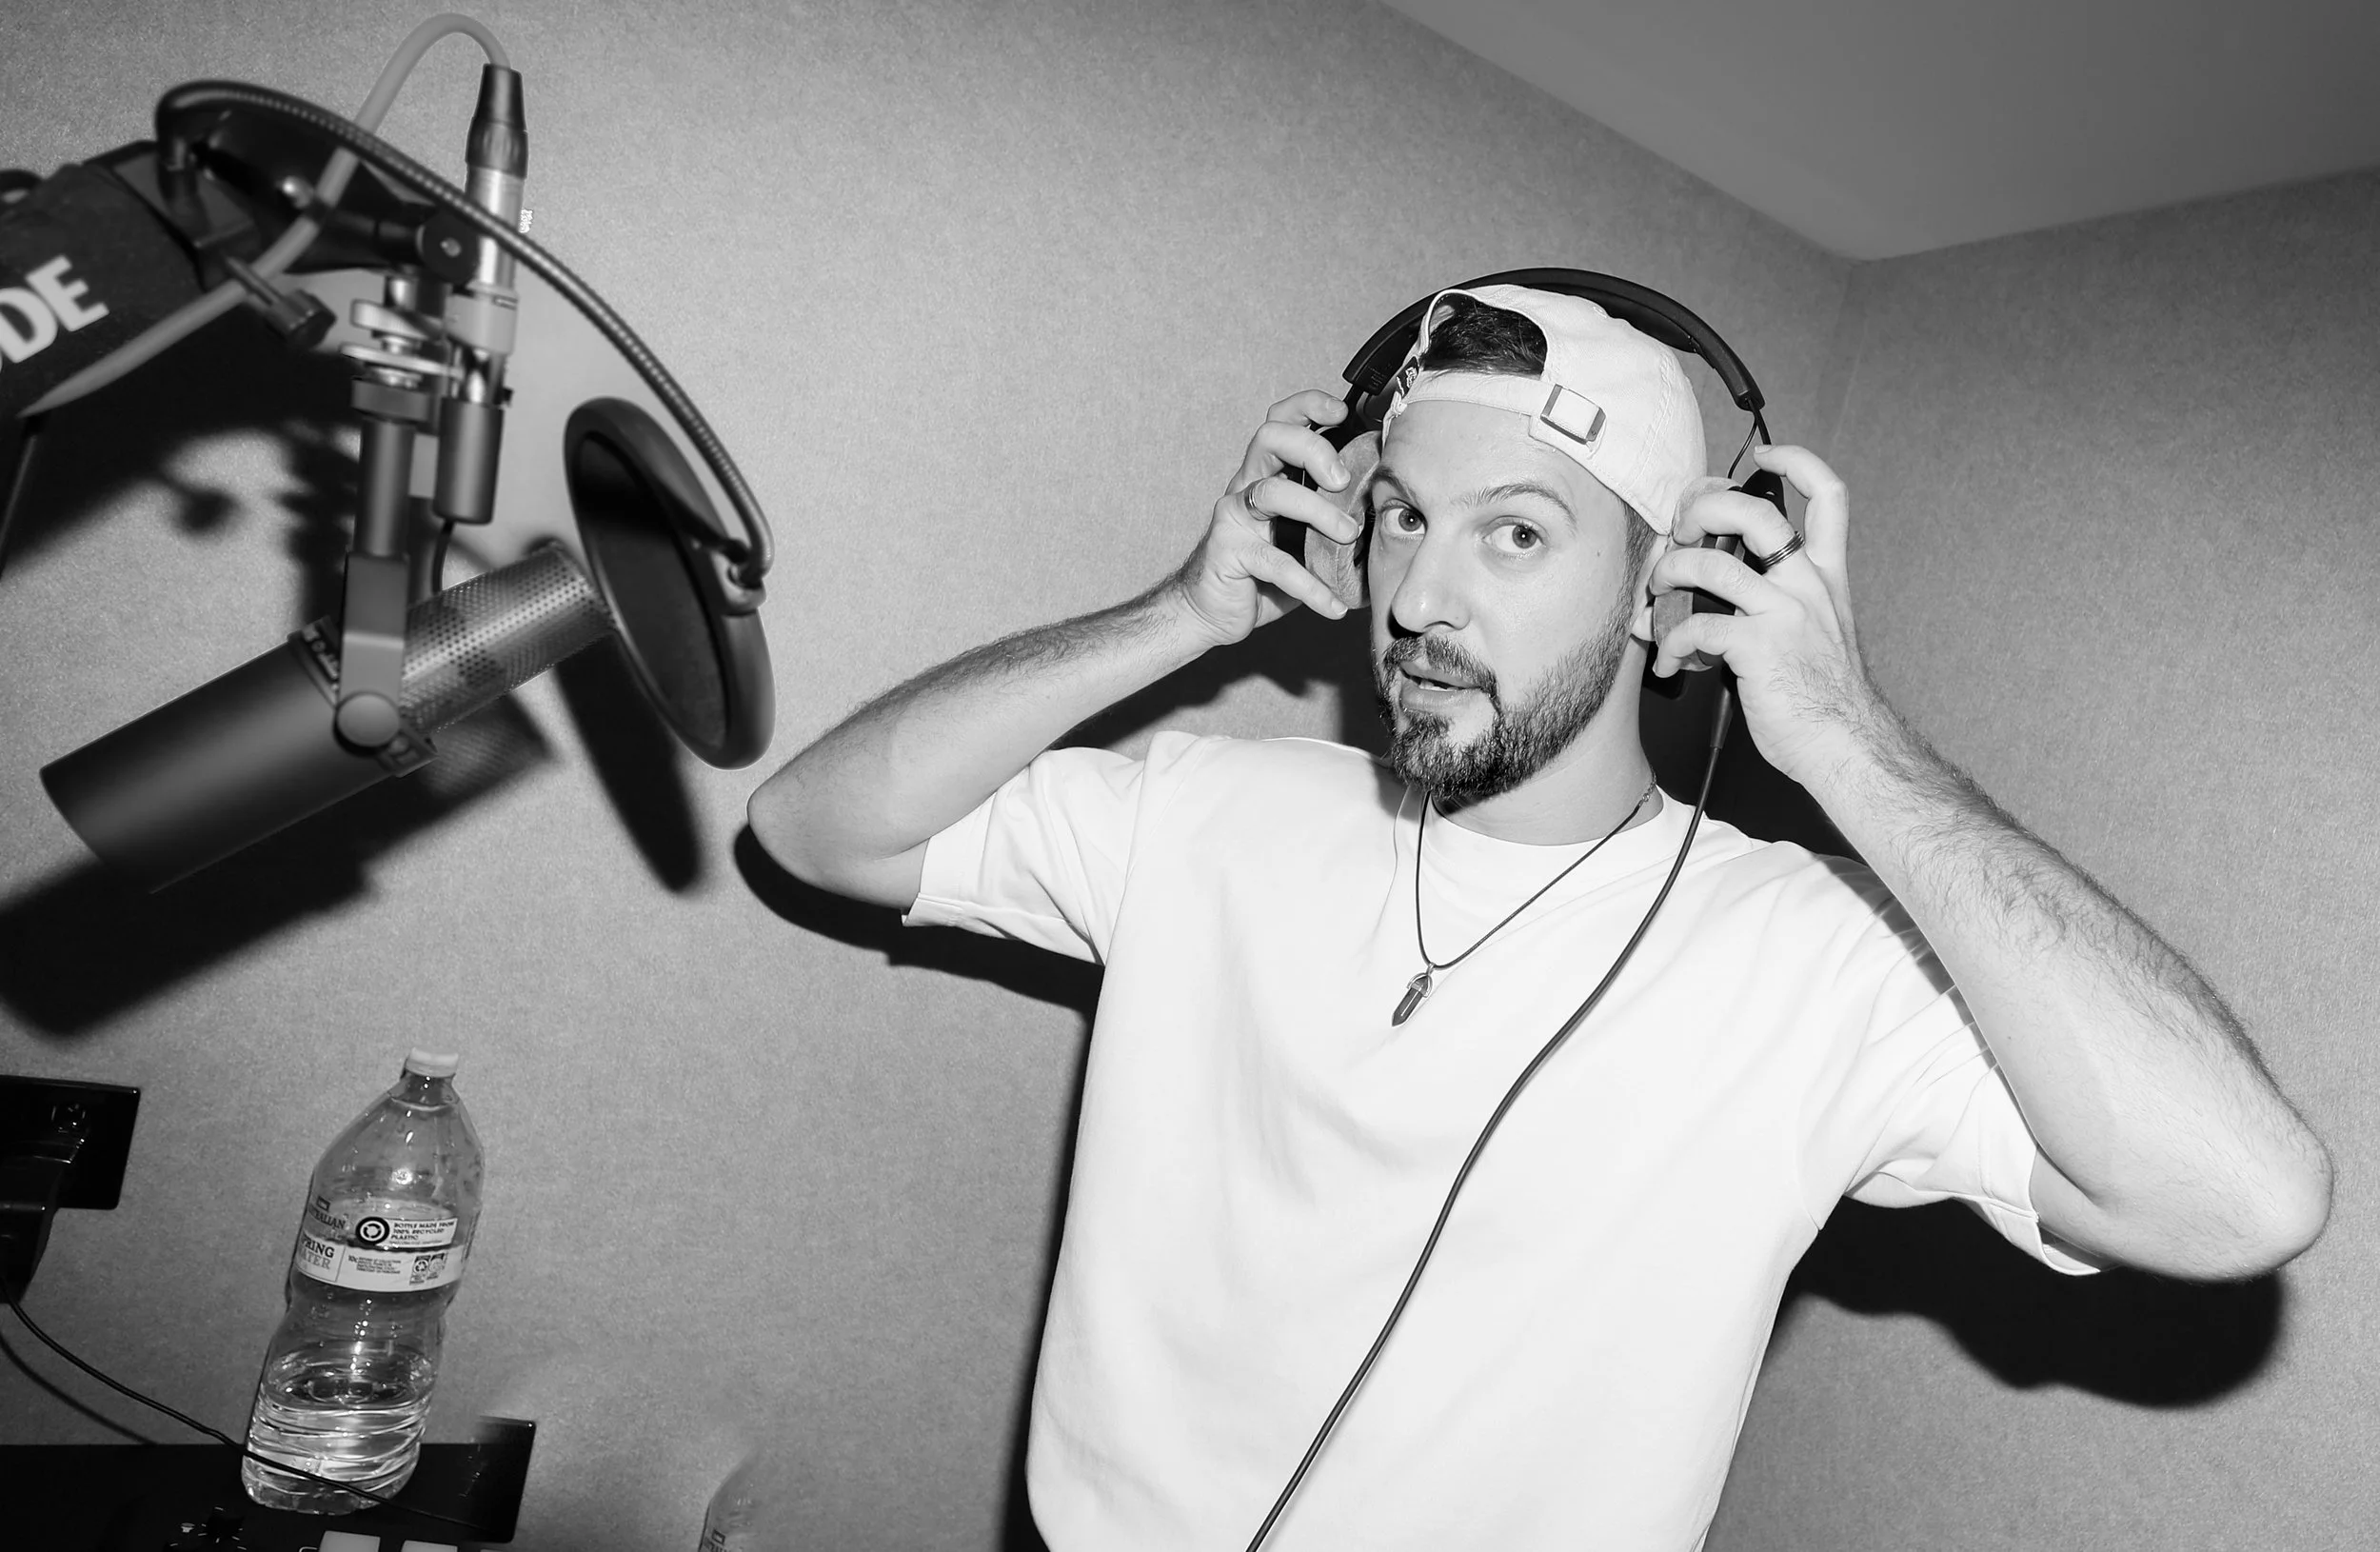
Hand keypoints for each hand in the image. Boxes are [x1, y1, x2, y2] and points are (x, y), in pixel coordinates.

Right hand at [1168, 391, 1362, 647]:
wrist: (1213, 611)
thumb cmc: (1265, 571)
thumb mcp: (1306, 539)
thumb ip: (1335, 518)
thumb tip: (1390, 515)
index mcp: (1268, 473)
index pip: (1282, 421)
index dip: (1308, 406)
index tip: (1343, 412)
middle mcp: (1247, 485)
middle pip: (1270, 437)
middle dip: (1312, 448)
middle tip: (1343, 480)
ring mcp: (1234, 516)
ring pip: (1271, 492)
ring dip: (1317, 511)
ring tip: (1348, 536)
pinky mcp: (1228, 551)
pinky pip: (1273, 563)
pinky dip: (1309, 586)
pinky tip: (1334, 606)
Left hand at [1647, 445, 1892, 785]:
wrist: (1845, 743)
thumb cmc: (1823, 696)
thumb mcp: (1816, 630)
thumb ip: (1775, 599)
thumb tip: (1712, 591)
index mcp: (1825, 575)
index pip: (1828, 494)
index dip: (1795, 460)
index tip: (1763, 455)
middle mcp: (1807, 584)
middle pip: (1753, 510)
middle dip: (1702, 507)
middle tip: (1682, 530)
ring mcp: (1784, 612)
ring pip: (1711, 562)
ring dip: (1669, 573)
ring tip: (1656, 594)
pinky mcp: (1758, 646)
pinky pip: (1696, 626)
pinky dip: (1670, 642)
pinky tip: (1669, 662)